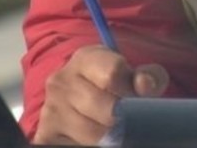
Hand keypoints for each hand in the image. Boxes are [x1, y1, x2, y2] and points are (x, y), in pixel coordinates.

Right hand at [35, 45, 168, 145]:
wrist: (80, 98)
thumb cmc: (113, 86)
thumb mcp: (133, 74)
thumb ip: (149, 76)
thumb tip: (145, 85)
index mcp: (85, 58)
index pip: (112, 74)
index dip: (131, 91)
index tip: (135, 98)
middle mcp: (61, 81)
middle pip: (105, 108)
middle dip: (123, 117)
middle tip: (127, 118)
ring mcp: (51, 109)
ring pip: (94, 134)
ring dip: (110, 136)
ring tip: (114, 129)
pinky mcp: (46, 135)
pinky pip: (77, 147)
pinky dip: (93, 146)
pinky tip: (96, 138)